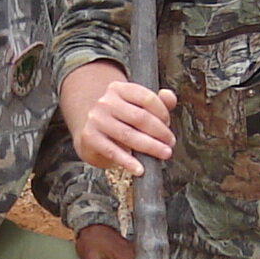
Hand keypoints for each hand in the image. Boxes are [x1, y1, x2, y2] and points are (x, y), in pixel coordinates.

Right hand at [61, 62, 176, 176]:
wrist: (90, 131)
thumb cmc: (119, 118)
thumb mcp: (136, 106)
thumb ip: (157, 101)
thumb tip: (169, 96)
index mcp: (119, 89)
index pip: (147, 98)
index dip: (162, 113)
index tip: (169, 125)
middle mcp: (105, 102)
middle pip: (139, 117)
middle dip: (159, 132)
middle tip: (170, 144)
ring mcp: (96, 119)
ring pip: (128, 135)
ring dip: (150, 147)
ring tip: (163, 154)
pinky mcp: (90, 137)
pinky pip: (112, 151)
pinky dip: (128, 162)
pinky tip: (140, 169)